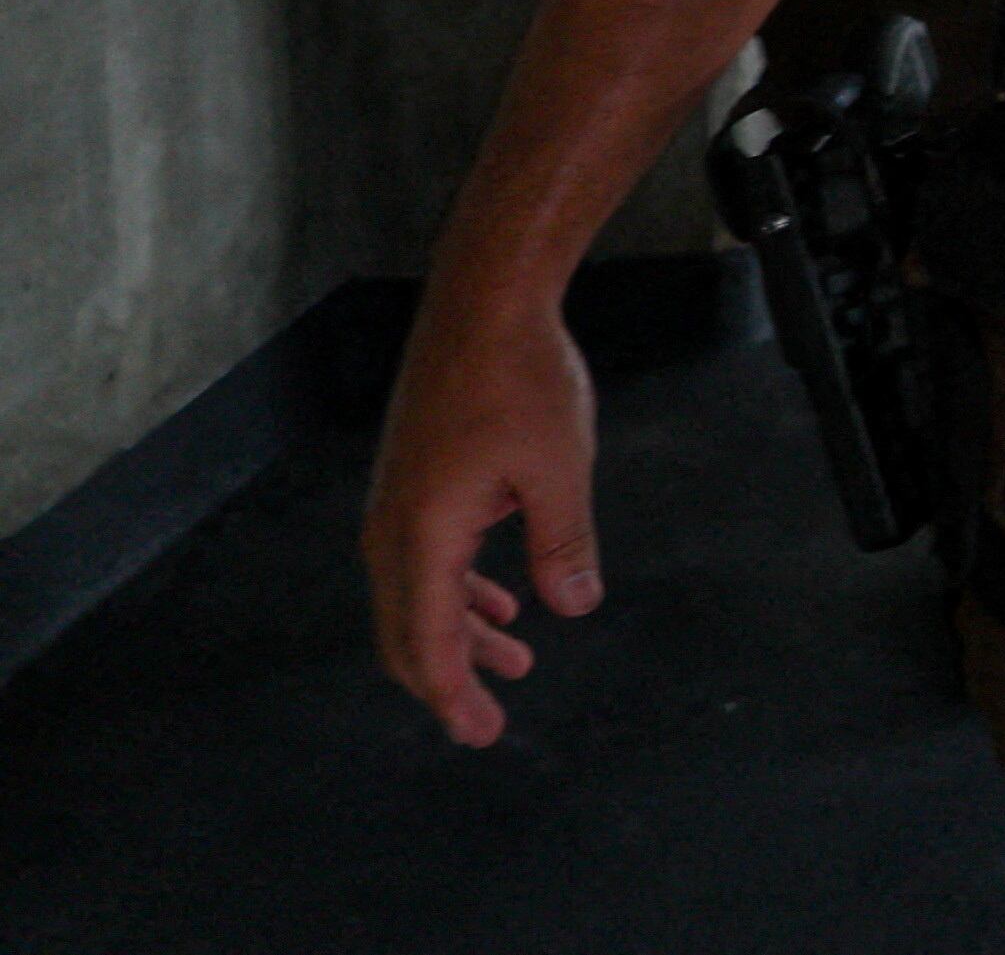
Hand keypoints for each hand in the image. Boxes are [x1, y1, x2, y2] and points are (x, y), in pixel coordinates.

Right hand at [361, 299, 602, 746]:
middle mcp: (395, 526)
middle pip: (407, 631)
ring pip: (418, 597)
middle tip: (485, 723)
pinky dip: (460, 592)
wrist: (485, 304)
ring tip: (515, 664)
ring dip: (461, 635)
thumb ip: (564, 543)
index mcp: (424, 533)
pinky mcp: (416, 481)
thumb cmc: (522, 378)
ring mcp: (400, 502)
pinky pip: (428, 559)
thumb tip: (575, 605)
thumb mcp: (559, 467)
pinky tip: (504, 605)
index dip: (452, 695)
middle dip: (447, 681)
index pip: (426, 642)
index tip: (479, 734)